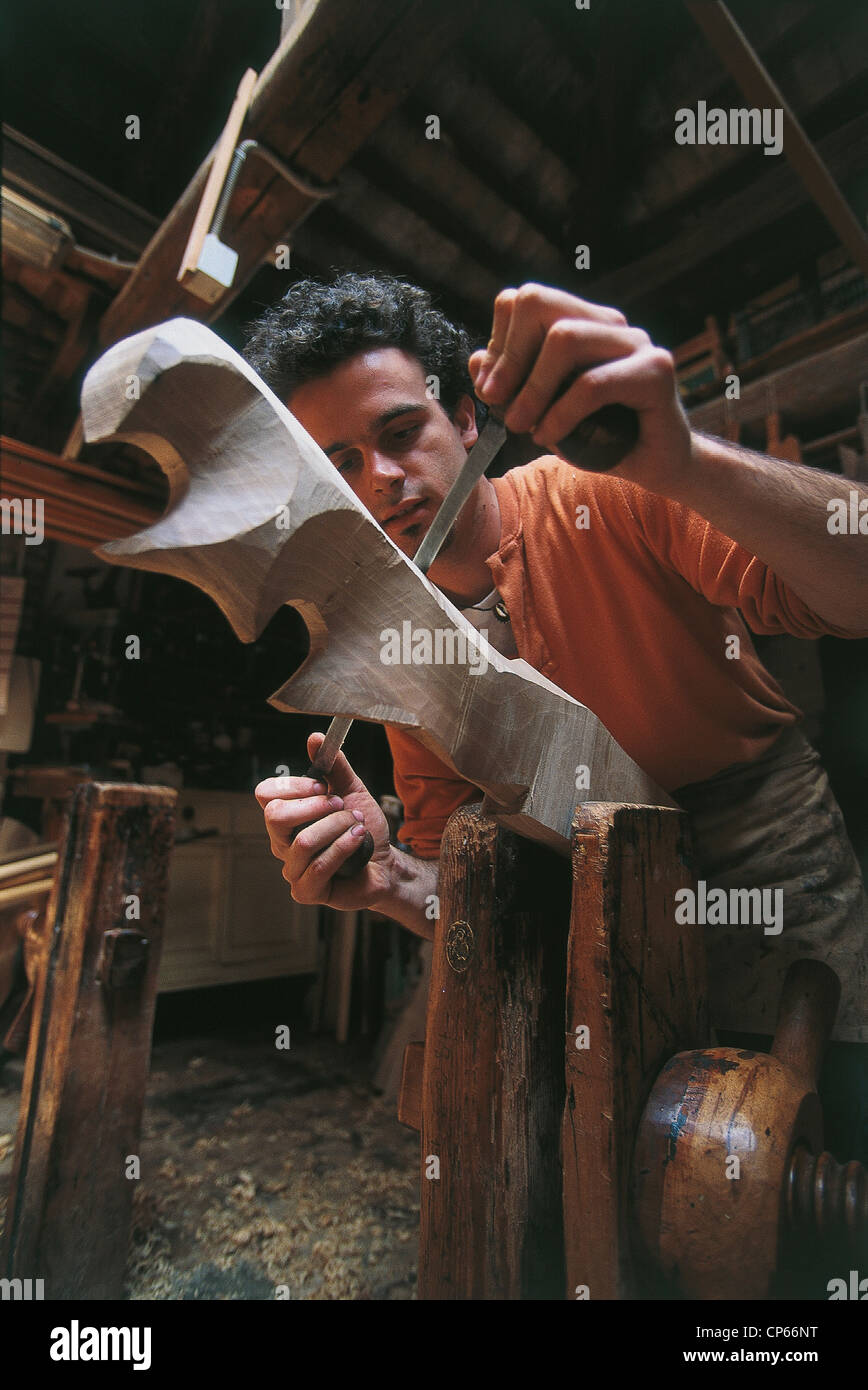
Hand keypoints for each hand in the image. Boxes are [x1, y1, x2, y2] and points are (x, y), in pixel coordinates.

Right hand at [255, 732, 392, 908]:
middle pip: (275, 816)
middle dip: (316, 807)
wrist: (385, 863)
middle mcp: (282, 843)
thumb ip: (334, 766)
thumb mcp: (352, 791)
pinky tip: (357, 841)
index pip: (266, 794)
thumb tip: (314, 738)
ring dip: (337, 828)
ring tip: (357, 826)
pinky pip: (319, 866)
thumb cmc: (362, 829)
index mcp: (286, 817)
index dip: (294, 786)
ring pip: (303, 842)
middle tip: (342, 806)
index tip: (322, 786)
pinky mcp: (306, 891)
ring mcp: (292, 869)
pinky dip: (343, 848)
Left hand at [468, 283, 691, 491]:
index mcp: (580, 322)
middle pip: (539, 302)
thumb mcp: (542, 412)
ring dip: (532, 388)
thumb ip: (511, 386)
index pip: (524, 299)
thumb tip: (476, 361)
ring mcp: (636, 342)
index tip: (491, 389)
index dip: (498, 343)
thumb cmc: (600, 438)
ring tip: (522, 426)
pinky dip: (560, 414)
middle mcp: (608, 323)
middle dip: (509, 357)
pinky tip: (549, 437)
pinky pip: (592, 384)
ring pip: (564, 338)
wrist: (655, 465)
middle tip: (497, 402)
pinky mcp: (656, 371)